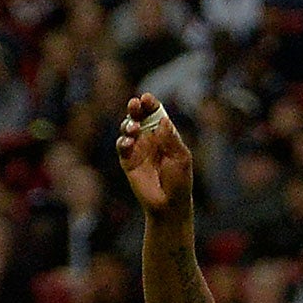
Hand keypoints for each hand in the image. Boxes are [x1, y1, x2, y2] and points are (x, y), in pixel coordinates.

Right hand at [116, 94, 193, 214]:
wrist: (169, 204)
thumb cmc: (180, 181)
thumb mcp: (181, 158)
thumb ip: (171, 139)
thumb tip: (164, 119)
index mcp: (165, 134)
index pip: (156, 114)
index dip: (150, 105)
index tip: (147, 98)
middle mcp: (149, 138)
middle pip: (139, 117)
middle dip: (136, 108)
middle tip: (135, 104)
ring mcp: (137, 148)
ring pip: (128, 128)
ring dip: (129, 124)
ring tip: (134, 128)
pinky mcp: (127, 160)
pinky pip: (122, 146)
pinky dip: (123, 142)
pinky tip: (128, 142)